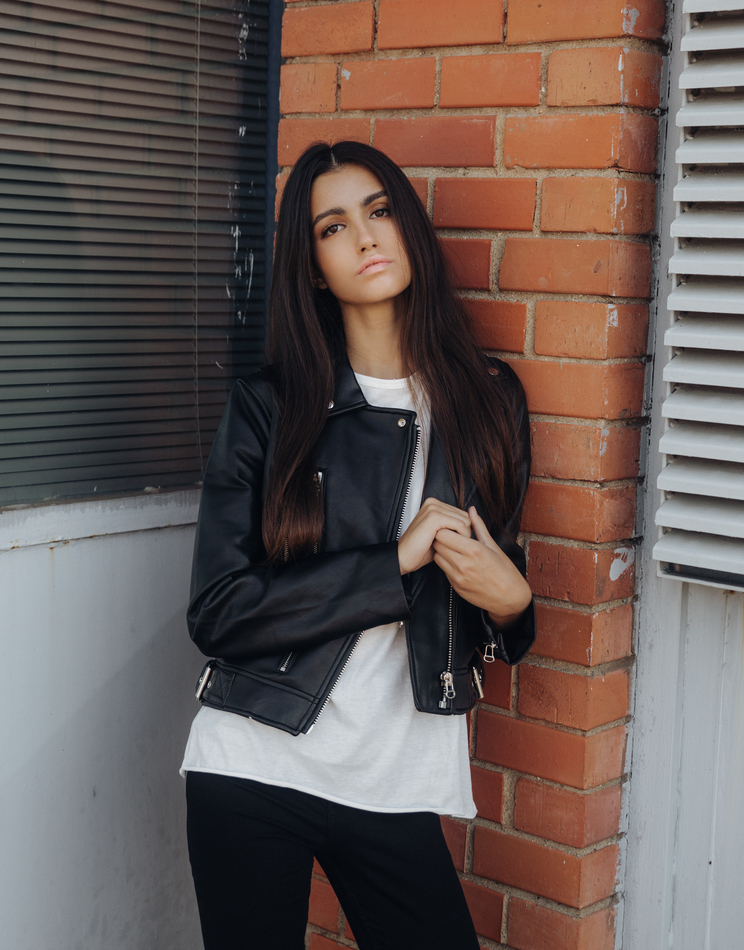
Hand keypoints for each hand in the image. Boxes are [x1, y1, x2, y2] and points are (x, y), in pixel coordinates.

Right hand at [397, 497, 471, 574]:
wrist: (403, 558)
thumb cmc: (421, 549)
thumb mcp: (441, 534)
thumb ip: (453, 525)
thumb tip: (473, 518)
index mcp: (434, 504)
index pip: (463, 514)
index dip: (463, 530)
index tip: (453, 542)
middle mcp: (433, 502)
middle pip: (466, 516)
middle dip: (463, 533)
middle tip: (451, 546)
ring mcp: (433, 508)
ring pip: (465, 520)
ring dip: (462, 537)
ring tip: (449, 546)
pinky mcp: (434, 517)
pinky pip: (461, 525)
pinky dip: (460, 537)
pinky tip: (449, 545)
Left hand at [433, 506, 531, 625]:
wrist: (510, 598)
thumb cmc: (505, 571)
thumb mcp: (494, 546)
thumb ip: (479, 527)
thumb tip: (471, 510)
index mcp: (474, 550)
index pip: (443, 533)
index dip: (446, 528)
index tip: (453, 529)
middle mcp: (464, 564)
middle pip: (437, 544)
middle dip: (441, 538)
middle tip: (450, 537)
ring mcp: (458, 576)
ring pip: (437, 557)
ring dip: (442, 551)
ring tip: (453, 550)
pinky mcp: (456, 586)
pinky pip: (443, 570)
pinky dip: (447, 564)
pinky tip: (457, 562)